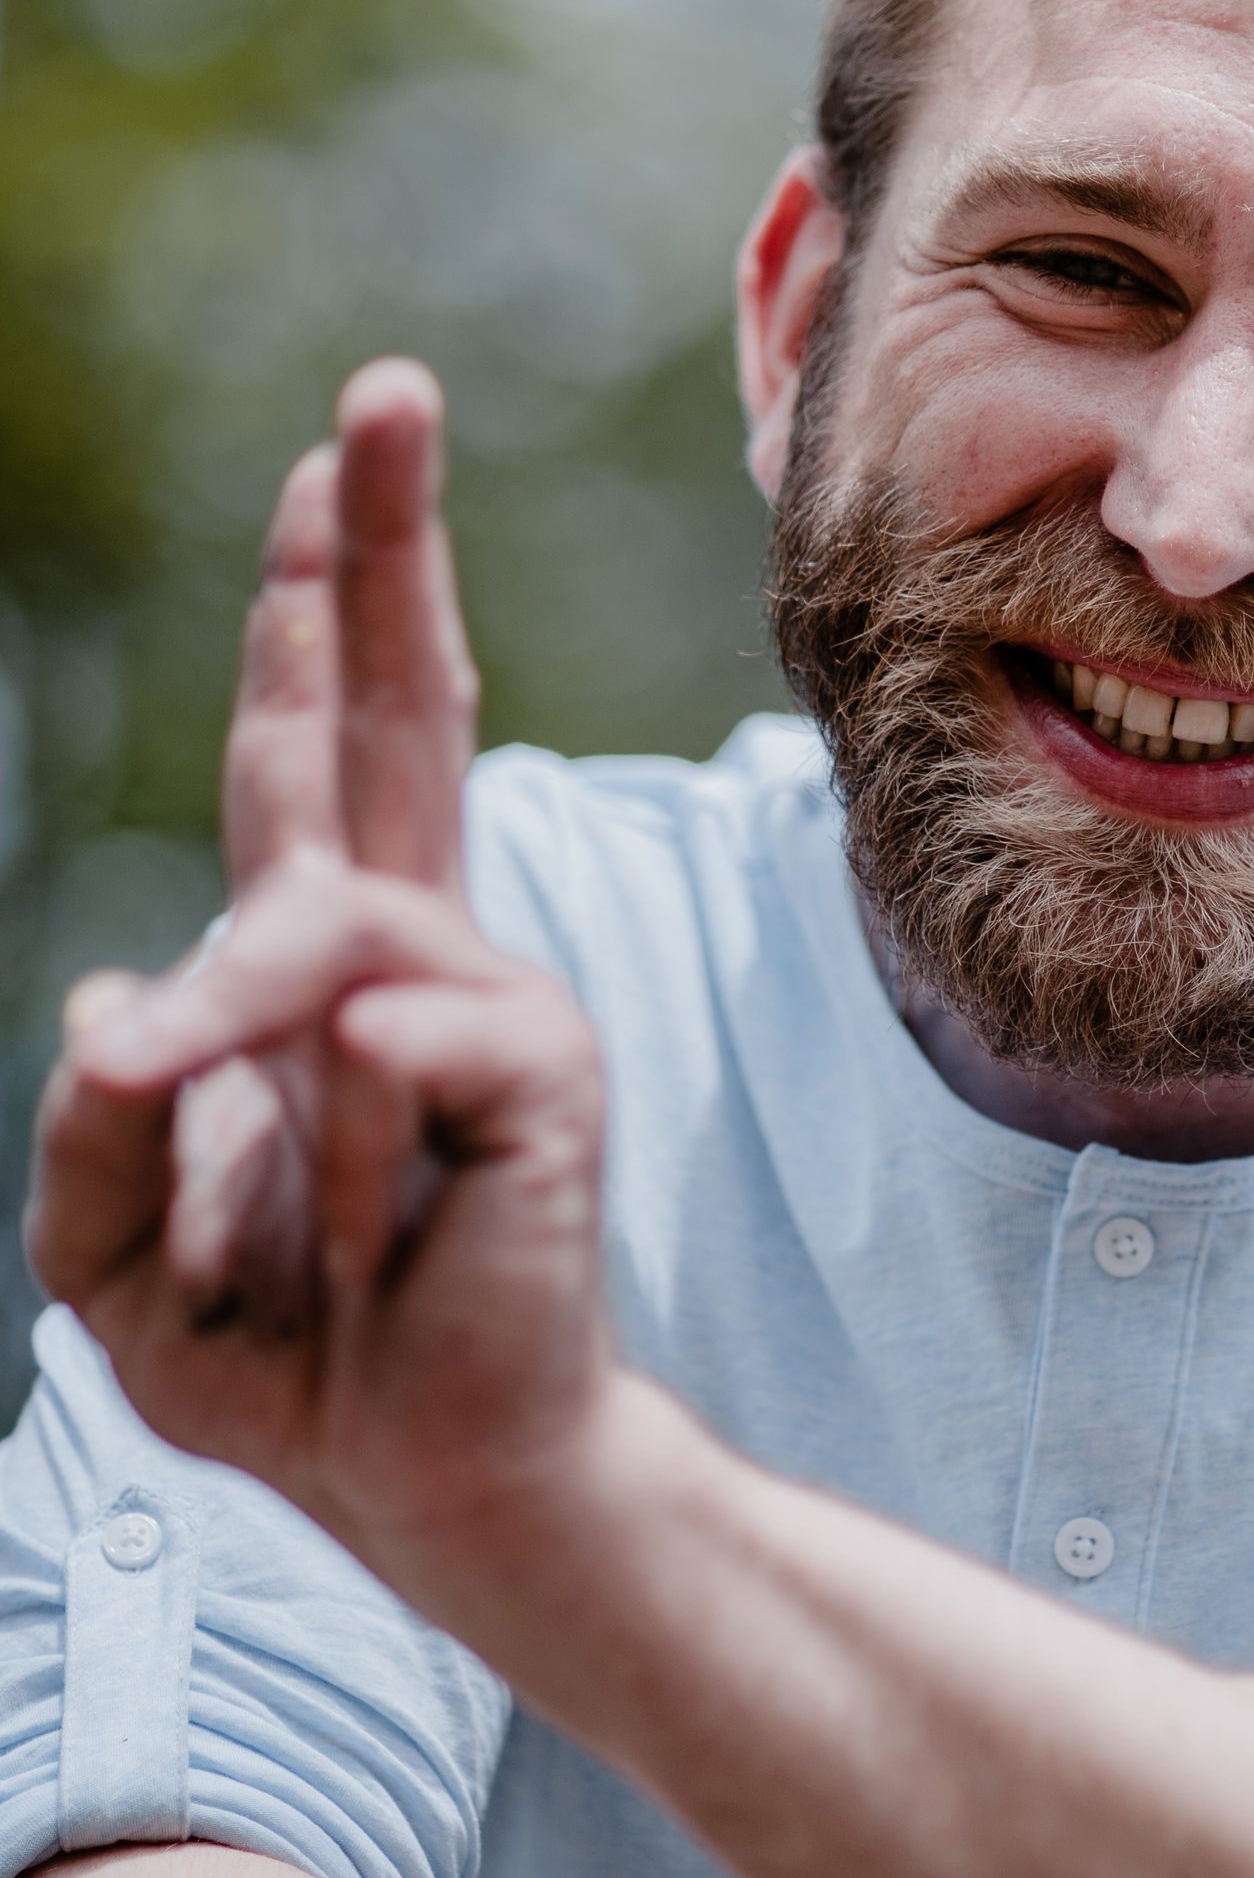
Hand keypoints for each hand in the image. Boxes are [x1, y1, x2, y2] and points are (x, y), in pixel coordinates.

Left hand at [29, 363, 615, 1577]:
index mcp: (323, 964)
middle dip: (386, 552)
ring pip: (324, 923)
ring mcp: (486, 1004)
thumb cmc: (296, 1359)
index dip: (320, 609)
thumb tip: (115, 1001)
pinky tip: (380, 1173)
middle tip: (388, 391)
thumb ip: (90, 1133)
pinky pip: (412, 1036)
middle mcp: (413, 952)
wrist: (434, 1485)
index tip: (327, 465)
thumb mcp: (117, 1258)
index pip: (322, 751)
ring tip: (175, 1092)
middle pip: (402, 711)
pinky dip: (361, 1105)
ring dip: (224, 1020)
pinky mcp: (539, 1082)